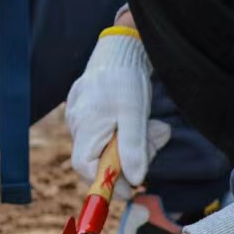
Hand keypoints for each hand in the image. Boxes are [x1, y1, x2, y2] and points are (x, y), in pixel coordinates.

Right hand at [65, 27, 169, 191]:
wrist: (121, 47)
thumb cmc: (126, 78)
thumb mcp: (135, 113)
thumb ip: (134, 147)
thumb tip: (136, 180)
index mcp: (84, 127)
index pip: (86, 168)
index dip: (107, 182)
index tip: (132, 186)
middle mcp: (77, 124)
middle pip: (98, 158)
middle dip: (128, 159)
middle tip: (155, 143)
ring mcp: (81, 116)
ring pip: (106, 144)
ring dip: (132, 144)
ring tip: (155, 128)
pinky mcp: (88, 109)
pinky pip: (106, 131)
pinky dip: (126, 132)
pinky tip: (140, 119)